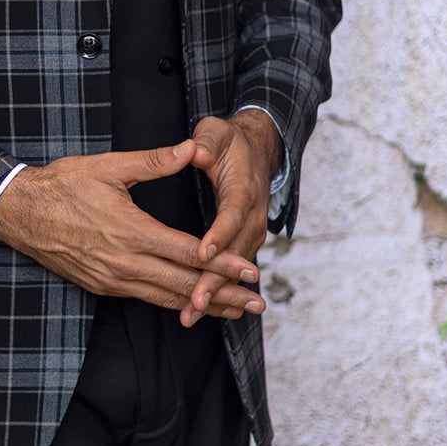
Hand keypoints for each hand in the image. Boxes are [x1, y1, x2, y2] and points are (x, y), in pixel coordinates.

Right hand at [0, 143, 265, 320]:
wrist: (20, 212)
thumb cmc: (63, 185)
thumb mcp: (109, 166)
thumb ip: (154, 161)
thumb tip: (192, 149)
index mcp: (132, 232)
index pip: (189, 253)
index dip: (224, 264)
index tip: (252, 271)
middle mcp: (125, 263)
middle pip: (185, 285)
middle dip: (225, 296)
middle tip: (258, 304)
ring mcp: (113, 279)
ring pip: (167, 298)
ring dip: (204, 306)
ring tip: (236, 312)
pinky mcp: (103, 286)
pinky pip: (146, 298)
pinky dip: (174, 303)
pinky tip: (192, 305)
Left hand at [180, 111, 281, 327]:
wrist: (255, 150)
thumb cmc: (228, 142)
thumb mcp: (216, 132)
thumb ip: (206, 142)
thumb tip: (195, 150)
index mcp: (244, 188)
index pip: (232, 214)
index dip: (220, 235)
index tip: (202, 253)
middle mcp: (253, 215)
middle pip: (236, 251)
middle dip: (216, 278)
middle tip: (195, 301)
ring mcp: (252, 230)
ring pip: (236, 266)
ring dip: (216, 291)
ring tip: (191, 313)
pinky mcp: (244, 241)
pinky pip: (233, 269)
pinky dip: (218, 290)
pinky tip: (199, 310)